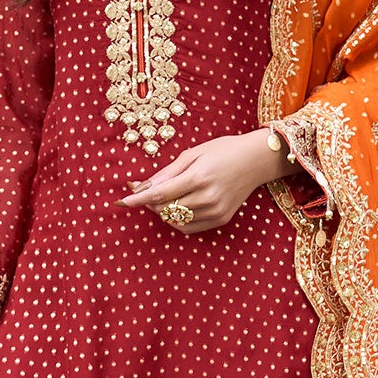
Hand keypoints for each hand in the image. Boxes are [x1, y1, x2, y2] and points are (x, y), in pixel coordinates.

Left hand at [116, 129, 289, 230]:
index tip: (121, 202)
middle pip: (165, 209)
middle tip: (143, 190)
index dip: (138, 199)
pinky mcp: (221, 219)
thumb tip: (143, 187)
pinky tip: (178, 207)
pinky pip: (188, 228)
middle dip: (149, 203)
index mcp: (199, 177)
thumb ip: (167, 172)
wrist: (256, 161)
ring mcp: (215, 211)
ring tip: (164, 196)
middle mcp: (207, 197)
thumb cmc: (223, 150)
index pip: (160, 194)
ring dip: (162, 211)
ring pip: (175, 221)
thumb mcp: (193, 153)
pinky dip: (177, 220)